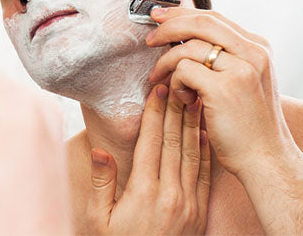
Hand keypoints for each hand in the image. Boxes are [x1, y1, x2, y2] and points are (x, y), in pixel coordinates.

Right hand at [84, 84, 210, 234]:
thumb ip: (101, 183)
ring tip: (193, 99)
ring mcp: (188, 203)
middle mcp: (170, 194)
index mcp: (143, 192)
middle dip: (174, 110)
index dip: (153, 115)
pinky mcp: (199, 212)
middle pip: (173, 142)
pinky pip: (204, 174)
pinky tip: (203, 133)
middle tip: (177, 84)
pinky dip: (204, 150)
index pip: (150, 143)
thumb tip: (100, 149)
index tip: (156, 92)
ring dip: (192, 124)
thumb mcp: (98, 219)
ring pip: (191, 154)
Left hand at [146, 7, 288, 175]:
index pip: (214, 17)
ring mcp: (241, 69)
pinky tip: (182, 98)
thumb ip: (222, 58)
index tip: (159, 18)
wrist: (263, 158)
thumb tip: (182, 38)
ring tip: (162, 80)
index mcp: (258, 47)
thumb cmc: (246, 124)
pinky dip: (175, 82)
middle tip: (149, 40)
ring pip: (187, 47)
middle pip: (200, 22)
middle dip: (168, 27)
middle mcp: (254, 53)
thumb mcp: (242, 81)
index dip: (182, 14)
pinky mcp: (224, 87)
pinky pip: (183, 70)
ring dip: (166, 63)